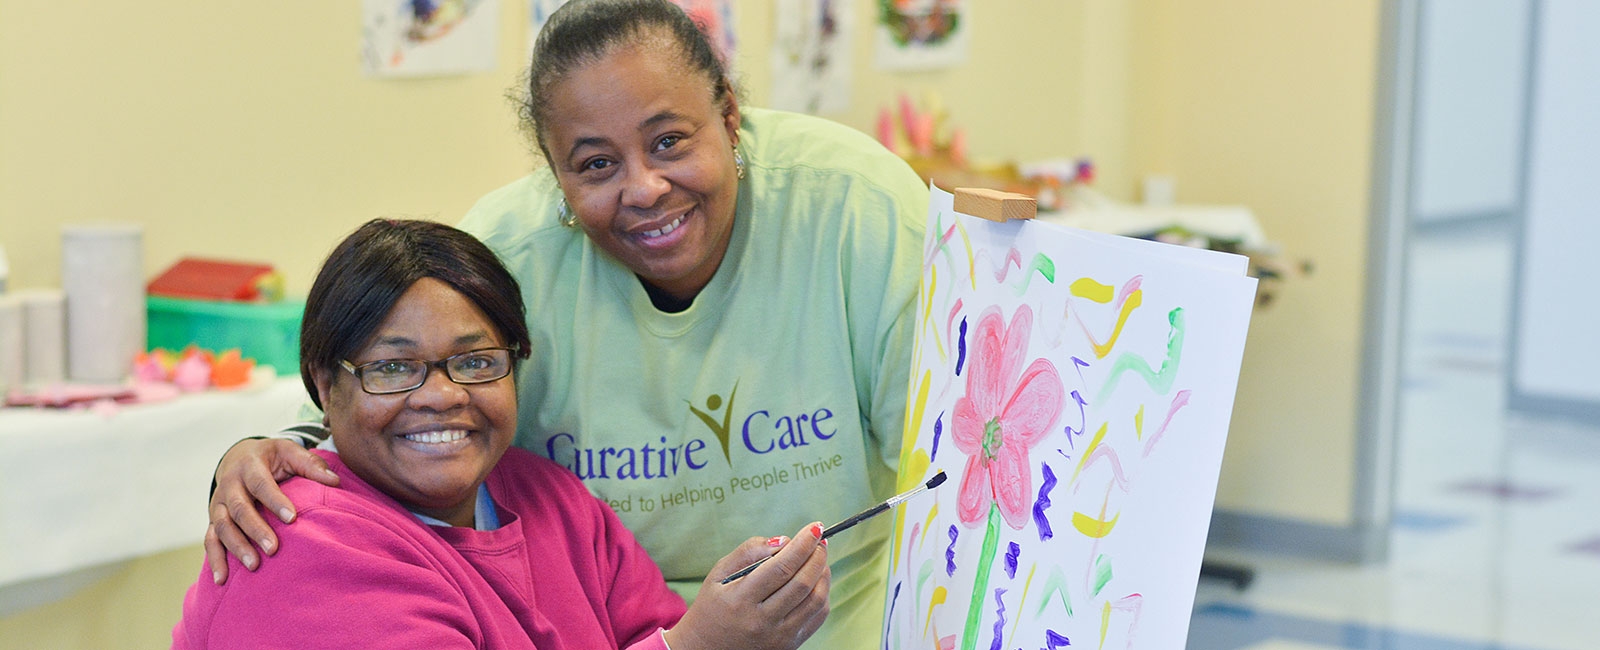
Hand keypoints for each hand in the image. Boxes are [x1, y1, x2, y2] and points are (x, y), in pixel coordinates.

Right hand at [204, 438, 338, 584]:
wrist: (238, 456)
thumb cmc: (271, 457)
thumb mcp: (289, 451)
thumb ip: (310, 464)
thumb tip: (334, 481)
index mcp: (249, 465)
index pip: (261, 484)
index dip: (275, 500)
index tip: (292, 519)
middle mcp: (229, 484)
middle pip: (239, 509)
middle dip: (256, 530)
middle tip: (274, 549)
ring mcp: (218, 503)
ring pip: (222, 526)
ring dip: (236, 547)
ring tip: (254, 566)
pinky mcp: (213, 518)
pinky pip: (210, 540)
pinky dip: (215, 560)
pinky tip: (222, 579)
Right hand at [665, 522, 830, 649]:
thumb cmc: (712, 607)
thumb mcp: (718, 574)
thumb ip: (748, 552)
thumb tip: (783, 541)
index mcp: (740, 600)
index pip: (781, 567)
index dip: (802, 545)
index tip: (815, 527)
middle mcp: (761, 621)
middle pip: (802, 583)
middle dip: (817, 556)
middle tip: (820, 540)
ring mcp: (778, 637)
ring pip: (815, 600)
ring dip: (823, 574)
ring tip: (819, 558)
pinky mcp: (789, 645)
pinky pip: (817, 617)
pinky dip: (823, 594)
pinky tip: (817, 580)